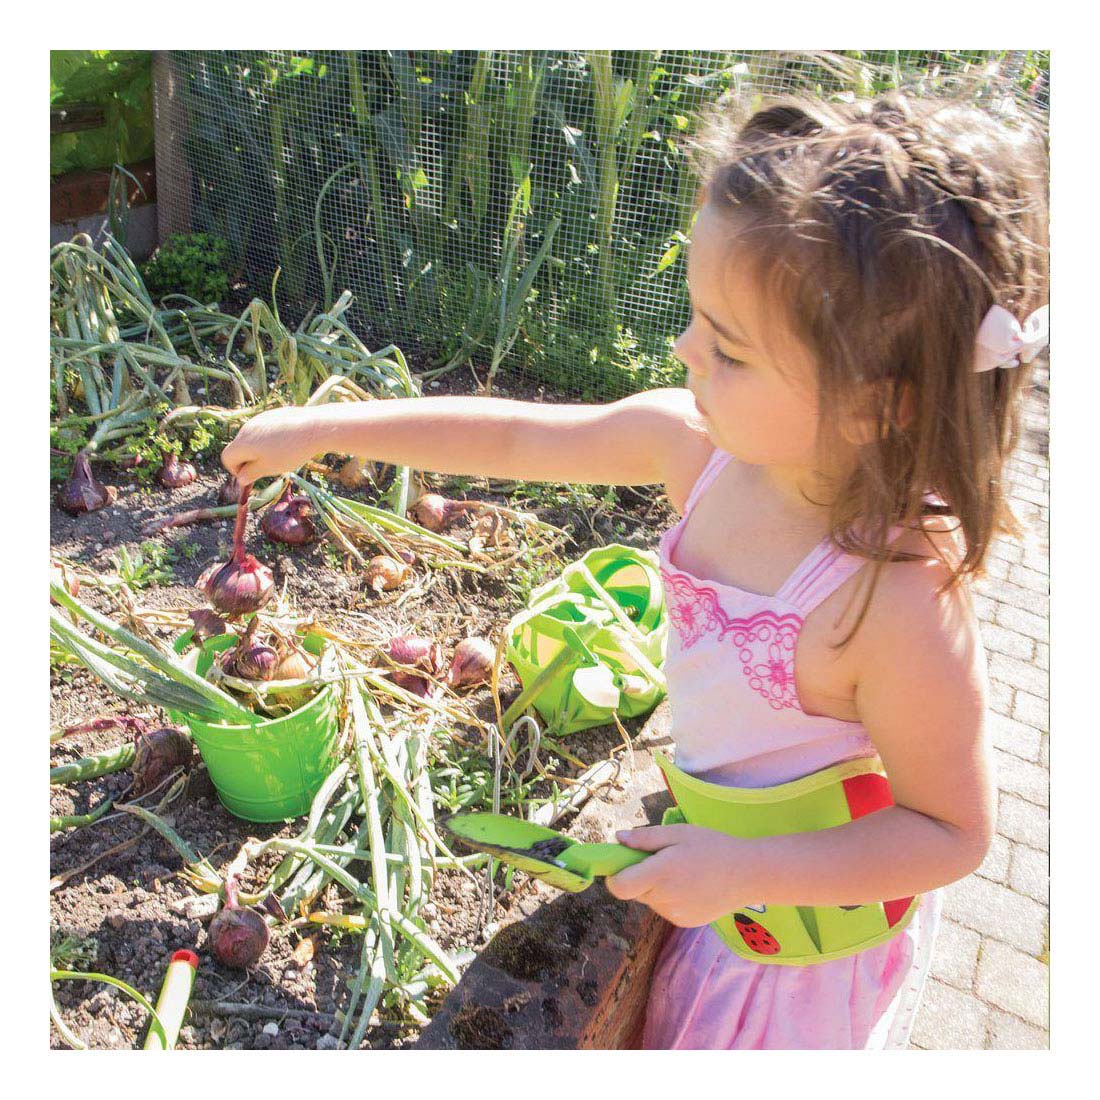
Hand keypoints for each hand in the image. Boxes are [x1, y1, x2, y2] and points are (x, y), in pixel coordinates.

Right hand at [221, 406, 319, 485]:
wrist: (314, 428)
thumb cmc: (290, 452)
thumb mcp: (269, 468)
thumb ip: (251, 473)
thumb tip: (241, 478)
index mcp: (242, 442)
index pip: (227, 458)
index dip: (236, 470)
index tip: (252, 476)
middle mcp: (246, 428)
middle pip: (239, 447)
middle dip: (249, 460)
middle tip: (268, 468)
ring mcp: (260, 419)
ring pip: (252, 438)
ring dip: (260, 450)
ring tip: (281, 456)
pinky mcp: (273, 414)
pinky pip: (265, 430)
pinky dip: (270, 439)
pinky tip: (288, 443)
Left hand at [605, 825, 747, 927]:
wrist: (748, 874)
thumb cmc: (712, 846)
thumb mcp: (679, 833)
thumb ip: (645, 838)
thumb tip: (618, 839)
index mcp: (659, 874)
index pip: (618, 887)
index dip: (615, 875)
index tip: (624, 862)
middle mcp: (664, 899)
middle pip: (634, 891)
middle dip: (639, 876)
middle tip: (662, 859)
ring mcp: (674, 915)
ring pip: (650, 900)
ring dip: (655, 887)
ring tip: (682, 872)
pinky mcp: (684, 923)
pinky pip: (665, 909)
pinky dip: (669, 898)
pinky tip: (691, 886)